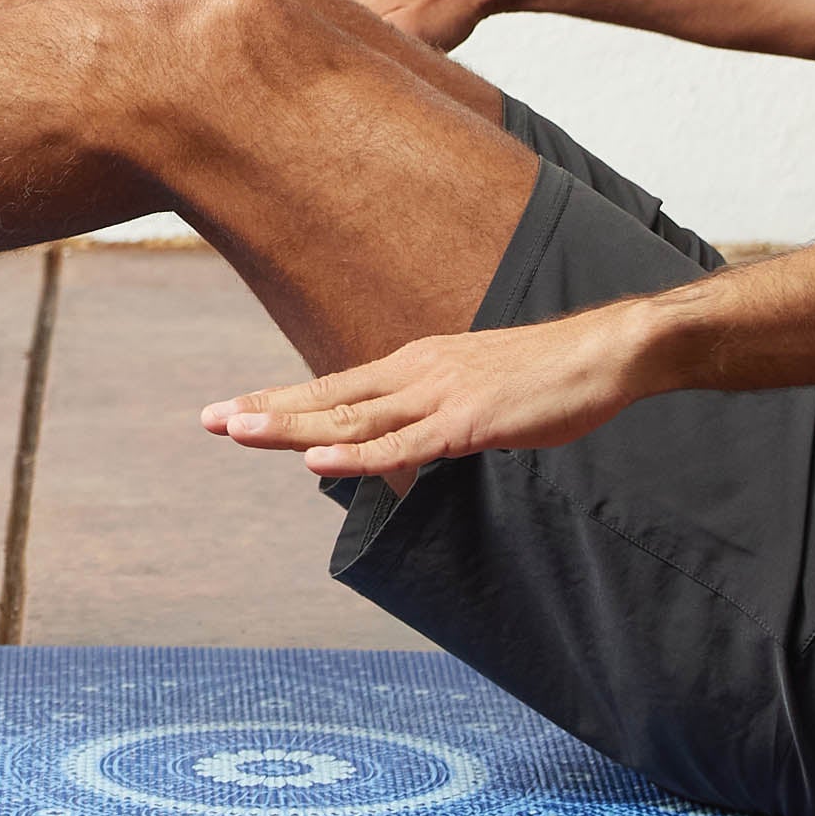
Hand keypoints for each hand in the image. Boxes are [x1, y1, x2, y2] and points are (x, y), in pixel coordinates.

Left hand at [202, 306, 663, 479]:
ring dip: (291, 428)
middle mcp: (418, 372)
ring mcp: (440, 396)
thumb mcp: (482, 391)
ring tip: (238, 431)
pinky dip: (356, 455)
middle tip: (209, 420)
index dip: (284, 400)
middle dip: (267, 410)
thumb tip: (416, 437)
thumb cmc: (552, 376)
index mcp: (419, 365)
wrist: (606, 354)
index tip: (234, 409)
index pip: (337, 387)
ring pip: (351, 419)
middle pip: (329, 398)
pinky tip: (318, 461)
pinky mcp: (467, 423)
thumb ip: (442, 413)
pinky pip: (402, 445)